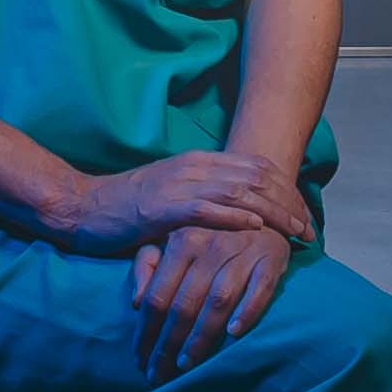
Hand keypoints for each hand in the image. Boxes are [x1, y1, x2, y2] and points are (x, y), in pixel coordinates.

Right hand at [46, 145, 296, 256]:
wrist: (84, 207)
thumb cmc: (127, 206)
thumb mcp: (173, 193)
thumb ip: (205, 195)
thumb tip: (241, 208)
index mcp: (198, 161)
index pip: (255, 167)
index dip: (285, 189)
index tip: (304, 212)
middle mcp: (194, 167)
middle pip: (256, 178)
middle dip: (288, 202)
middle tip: (308, 227)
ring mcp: (179, 185)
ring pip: (239, 192)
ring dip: (272, 212)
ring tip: (293, 230)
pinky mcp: (164, 208)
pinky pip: (206, 209)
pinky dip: (234, 217)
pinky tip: (255, 227)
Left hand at [126, 205, 303, 357]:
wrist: (259, 194)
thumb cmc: (208, 225)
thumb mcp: (169, 234)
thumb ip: (147, 263)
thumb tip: (135, 302)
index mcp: (180, 240)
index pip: (157, 297)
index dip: (146, 333)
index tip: (139, 360)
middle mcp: (209, 245)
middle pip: (183, 305)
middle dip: (168, 346)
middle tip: (158, 375)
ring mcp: (242, 251)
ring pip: (217, 302)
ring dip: (201, 337)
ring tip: (187, 365)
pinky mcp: (272, 257)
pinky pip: (260, 290)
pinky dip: (247, 312)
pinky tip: (233, 335)